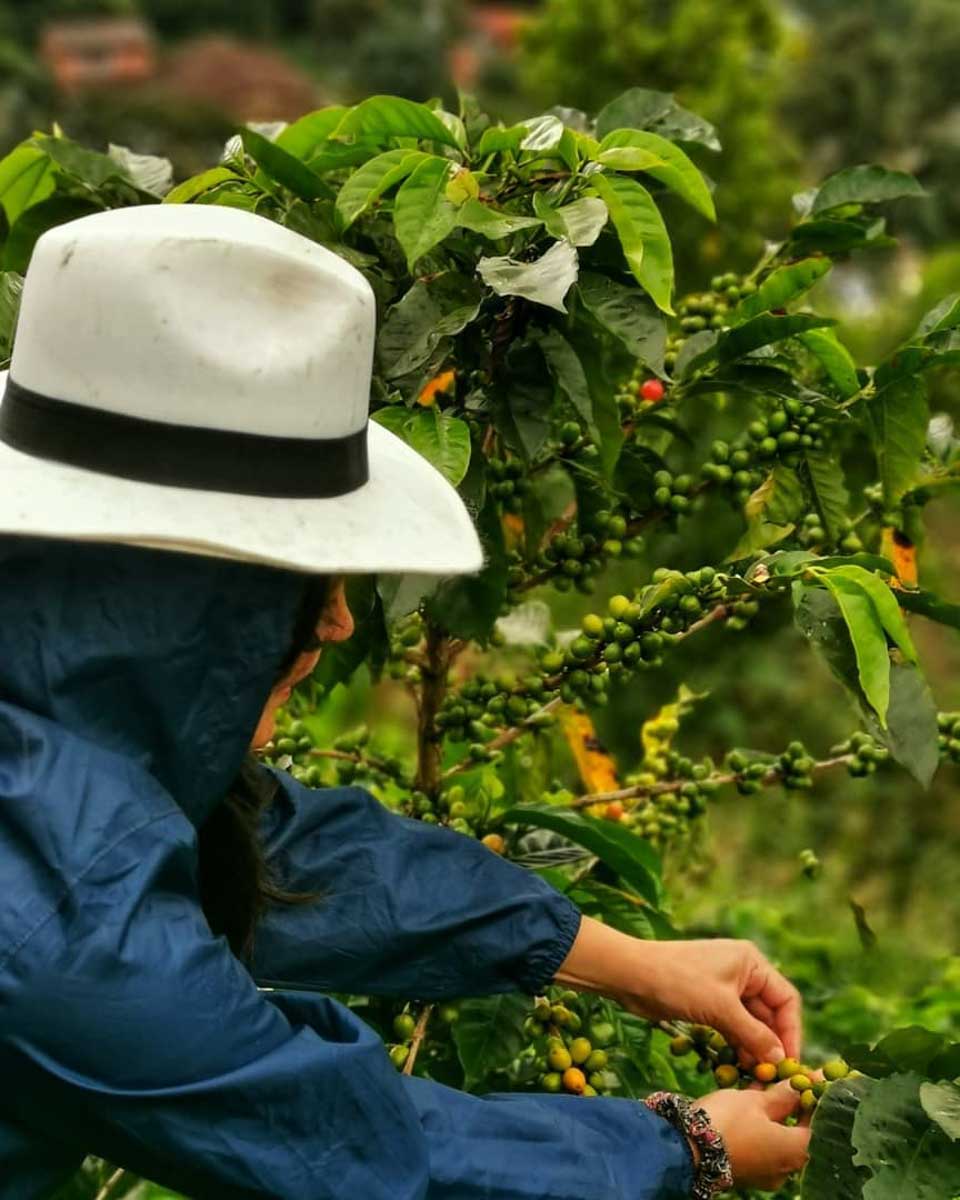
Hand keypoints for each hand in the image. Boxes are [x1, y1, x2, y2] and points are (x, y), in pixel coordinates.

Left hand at [555, 918, 801, 1063]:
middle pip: (769, 1013)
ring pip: (750, 1023)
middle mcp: (742, 972)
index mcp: (751, 962)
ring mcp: (724, 987)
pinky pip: (732, 1026)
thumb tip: (779, 1059)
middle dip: (771, 1044)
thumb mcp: (720, 1009)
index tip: (790, 1063)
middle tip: (772, 1076)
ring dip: (754, 1048)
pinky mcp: (708, 1002)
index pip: (786, 1000)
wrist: (630, 975)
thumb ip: (753, 1035)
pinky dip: (736, 1044)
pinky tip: (738, 1065)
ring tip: (754, 1075)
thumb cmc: (678, 982)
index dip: (791, 1032)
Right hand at [696, 1083, 810, 1191]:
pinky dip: (762, 1125)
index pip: (819, 1123)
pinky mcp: (747, 1171)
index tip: (814, 1078)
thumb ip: (783, 1094)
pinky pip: (762, 1144)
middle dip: (795, 1104)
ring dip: (776, 1113)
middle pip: (800, 1132)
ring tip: (768, 1083)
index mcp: (796, 1152)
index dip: (817, 1098)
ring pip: (779, 1137)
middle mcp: (787, 1169)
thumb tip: (803, 1083)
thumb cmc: (727, 1122)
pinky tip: (752, 1100)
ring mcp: (766, 1173)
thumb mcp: (756, 1101)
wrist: (685, 1150)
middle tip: (790, 1078)